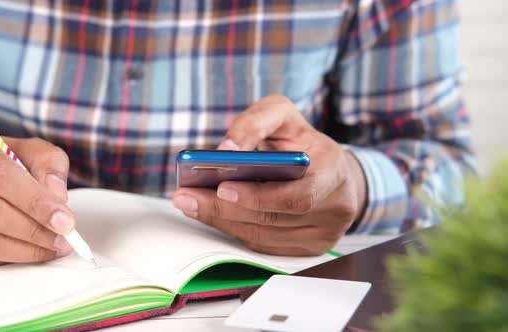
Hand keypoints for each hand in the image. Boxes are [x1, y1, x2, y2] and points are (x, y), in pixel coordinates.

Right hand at [0, 121, 74, 265]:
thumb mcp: (21, 147)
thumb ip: (47, 162)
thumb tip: (56, 195)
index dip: (34, 199)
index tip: (64, 218)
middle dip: (33, 228)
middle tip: (63, 237)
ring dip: (23, 249)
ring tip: (53, 247)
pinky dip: (6, 258)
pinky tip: (29, 251)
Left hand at [173, 96, 366, 255]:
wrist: (329, 167)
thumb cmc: (301, 140)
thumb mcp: (280, 115)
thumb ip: (254, 123)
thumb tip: (225, 150)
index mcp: (333, 170)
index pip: (296, 194)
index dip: (258, 196)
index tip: (221, 187)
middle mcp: (335, 206)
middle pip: (273, 218)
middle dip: (225, 209)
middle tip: (187, 197)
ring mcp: (325, 233)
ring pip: (264, 236)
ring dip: (223, 221)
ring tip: (190, 203)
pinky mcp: (311, 248)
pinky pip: (265, 245)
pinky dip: (235, 230)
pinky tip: (212, 214)